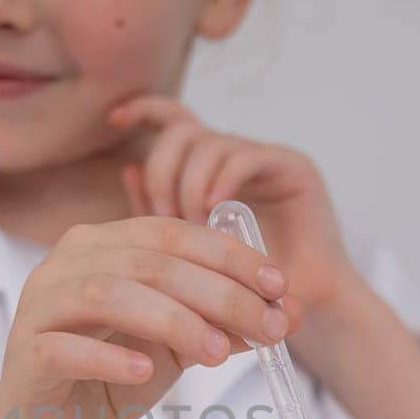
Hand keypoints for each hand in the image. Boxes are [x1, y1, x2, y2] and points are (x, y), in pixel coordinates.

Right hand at [0, 216, 304, 418]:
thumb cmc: (107, 382)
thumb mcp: (175, 348)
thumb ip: (221, 324)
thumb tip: (287, 313)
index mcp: (102, 246)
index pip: (172, 234)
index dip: (230, 256)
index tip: (279, 286)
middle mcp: (65, 264)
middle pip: (149, 262)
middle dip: (217, 292)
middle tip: (264, 327)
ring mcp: (39, 307)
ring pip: (107, 294)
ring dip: (172, 320)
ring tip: (216, 353)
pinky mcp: (26, 355)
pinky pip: (65, 348)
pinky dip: (110, 357)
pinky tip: (143, 371)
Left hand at [108, 97, 358, 317]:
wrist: (305, 309)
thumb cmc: (242, 288)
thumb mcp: (185, 250)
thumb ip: (156, 213)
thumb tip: (128, 168)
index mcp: (207, 170)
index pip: (173, 119)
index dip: (143, 109)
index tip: (114, 118)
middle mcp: (233, 157)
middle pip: (180, 131)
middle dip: (162, 171)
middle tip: (165, 216)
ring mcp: (263, 159)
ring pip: (208, 144)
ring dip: (190, 186)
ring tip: (194, 227)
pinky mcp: (291, 168)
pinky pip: (244, 157)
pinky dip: (222, 182)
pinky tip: (215, 212)